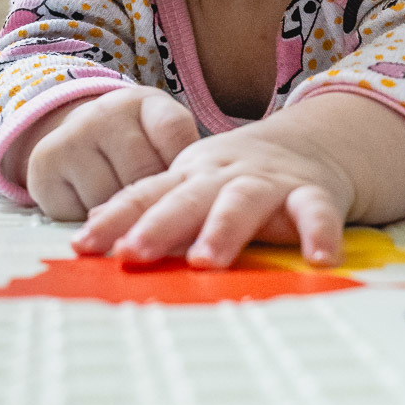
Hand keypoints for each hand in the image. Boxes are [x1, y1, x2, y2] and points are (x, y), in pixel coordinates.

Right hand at [8, 86, 200, 220]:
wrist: (75, 138)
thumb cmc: (134, 148)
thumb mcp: (163, 143)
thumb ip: (183, 165)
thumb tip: (194, 212)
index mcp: (145, 103)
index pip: (174, 132)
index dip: (185, 170)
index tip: (189, 192)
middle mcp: (105, 112)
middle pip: (143, 174)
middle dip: (154, 202)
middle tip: (156, 212)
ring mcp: (71, 137)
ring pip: (110, 200)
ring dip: (122, 218)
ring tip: (124, 209)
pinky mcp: (44, 168)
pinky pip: (78, 214)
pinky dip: (92, 225)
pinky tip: (95, 211)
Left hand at [70, 121, 356, 267]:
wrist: (310, 143)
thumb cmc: (236, 177)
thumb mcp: (190, 185)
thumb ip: (147, 210)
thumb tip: (87, 237)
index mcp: (189, 175)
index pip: (146, 194)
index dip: (116, 219)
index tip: (85, 246)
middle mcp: (224, 176)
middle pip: (188, 197)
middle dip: (159, 225)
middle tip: (134, 253)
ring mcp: (268, 183)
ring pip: (243, 201)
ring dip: (223, 228)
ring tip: (205, 261)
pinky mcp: (312, 193)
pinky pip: (316, 211)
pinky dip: (319, 232)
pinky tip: (319, 259)